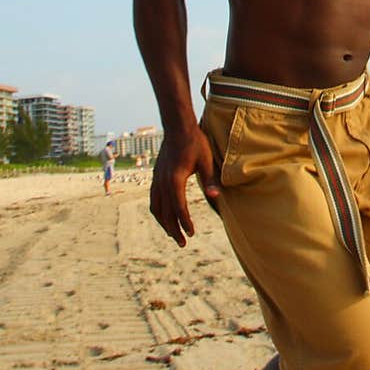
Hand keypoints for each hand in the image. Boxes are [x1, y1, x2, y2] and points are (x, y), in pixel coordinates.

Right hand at [149, 126, 219, 247]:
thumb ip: (210, 179)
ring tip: (172, 233)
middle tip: (183, 243)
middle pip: (166, 212)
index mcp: (175, 180)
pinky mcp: (156, 176)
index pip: (179, 208)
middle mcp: (162, 182)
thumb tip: (216, 197)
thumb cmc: (195, 142)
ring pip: (156, 208)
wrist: (177, 127)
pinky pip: (153, 199)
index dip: (185, 223)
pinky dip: (158, 211)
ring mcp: (157, 179)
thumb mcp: (206, 160)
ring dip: (164, 223)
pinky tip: (164, 216)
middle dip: (173, 229)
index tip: (191, 234)